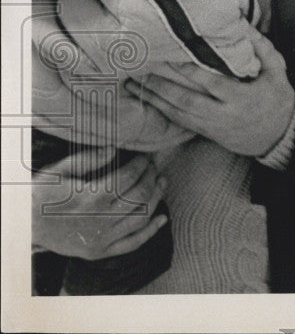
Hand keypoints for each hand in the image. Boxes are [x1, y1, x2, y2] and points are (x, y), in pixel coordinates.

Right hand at [32, 147, 167, 260]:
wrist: (24, 226)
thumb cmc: (41, 194)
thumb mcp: (59, 171)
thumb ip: (88, 159)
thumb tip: (114, 148)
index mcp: (92, 197)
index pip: (129, 177)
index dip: (142, 164)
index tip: (146, 156)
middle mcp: (101, 219)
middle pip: (139, 195)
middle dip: (151, 177)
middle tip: (154, 166)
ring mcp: (102, 238)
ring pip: (141, 217)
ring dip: (156, 198)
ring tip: (162, 182)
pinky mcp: (100, 252)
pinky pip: (132, 243)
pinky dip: (150, 232)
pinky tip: (163, 218)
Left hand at [123, 29, 294, 156]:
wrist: (279, 137)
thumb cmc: (279, 101)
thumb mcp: (278, 72)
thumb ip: (262, 50)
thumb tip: (245, 27)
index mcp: (241, 98)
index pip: (211, 83)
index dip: (189, 70)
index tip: (171, 56)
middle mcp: (223, 114)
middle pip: (186, 99)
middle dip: (161, 86)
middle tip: (140, 71)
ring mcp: (212, 125)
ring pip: (178, 112)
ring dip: (155, 99)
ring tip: (133, 85)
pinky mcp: (207, 132)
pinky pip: (180, 121)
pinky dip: (163, 110)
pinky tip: (149, 100)